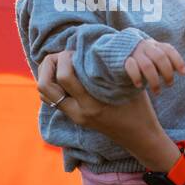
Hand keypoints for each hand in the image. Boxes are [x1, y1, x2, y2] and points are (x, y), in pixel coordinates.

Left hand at [36, 50, 172, 164]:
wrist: (140, 137)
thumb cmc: (139, 109)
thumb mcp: (128, 86)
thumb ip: (111, 69)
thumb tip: (97, 47)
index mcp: (91, 105)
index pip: (64, 77)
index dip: (65, 58)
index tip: (76, 52)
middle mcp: (77, 112)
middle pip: (44, 85)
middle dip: (49, 64)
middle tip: (64, 55)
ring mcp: (74, 116)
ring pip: (44, 93)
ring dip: (48, 74)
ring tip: (63, 63)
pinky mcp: (73, 117)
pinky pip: (52, 99)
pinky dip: (53, 84)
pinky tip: (66, 75)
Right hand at [123, 39, 184, 93]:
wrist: (120, 51)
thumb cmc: (145, 58)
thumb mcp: (156, 58)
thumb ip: (168, 62)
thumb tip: (182, 71)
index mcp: (156, 45)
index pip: (169, 50)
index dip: (178, 61)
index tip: (184, 73)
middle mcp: (146, 47)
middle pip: (160, 58)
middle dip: (167, 73)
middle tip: (169, 84)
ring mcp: (135, 53)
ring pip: (147, 66)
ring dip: (154, 80)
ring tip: (157, 92)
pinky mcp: (124, 60)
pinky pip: (131, 67)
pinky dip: (137, 77)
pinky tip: (140, 85)